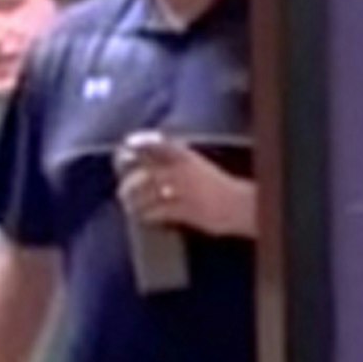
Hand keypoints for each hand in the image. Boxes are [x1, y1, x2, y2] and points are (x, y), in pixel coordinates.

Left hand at [121, 140, 257, 240]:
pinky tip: (143, 217)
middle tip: (123, 191)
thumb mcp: (198, 166)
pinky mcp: (186, 210)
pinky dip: (148, 215)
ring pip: (150, 195)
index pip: (160, 145)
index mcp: (188, 157)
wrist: (240, 205)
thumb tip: (153, 160)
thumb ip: (178, 160)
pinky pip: (160, 212)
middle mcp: (183, 171)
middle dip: (131, 183)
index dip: (141, 144)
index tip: (127, 146)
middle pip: (148, 174)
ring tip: (130, 206)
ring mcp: (184, 191)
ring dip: (136, 202)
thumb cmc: (219, 187)